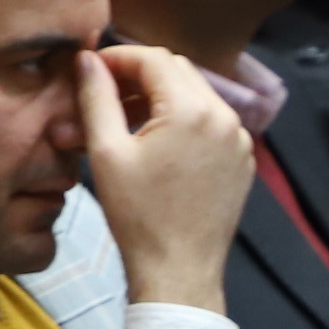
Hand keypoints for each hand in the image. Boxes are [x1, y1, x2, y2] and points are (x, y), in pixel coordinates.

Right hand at [70, 45, 251, 313]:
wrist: (178, 271)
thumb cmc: (138, 217)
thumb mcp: (106, 153)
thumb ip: (96, 97)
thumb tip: (86, 60)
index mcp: (192, 109)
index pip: (153, 58)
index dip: (117, 57)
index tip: (91, 70)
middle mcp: (225, 115)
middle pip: (177, 72)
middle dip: (138, 76)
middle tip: (105, 96)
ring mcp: (239, 138)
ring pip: (195, 95)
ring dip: (160, 98)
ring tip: (125, 123)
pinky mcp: (242, 159)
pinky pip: (210, 122)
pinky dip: (183, 121)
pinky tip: (156, 145)